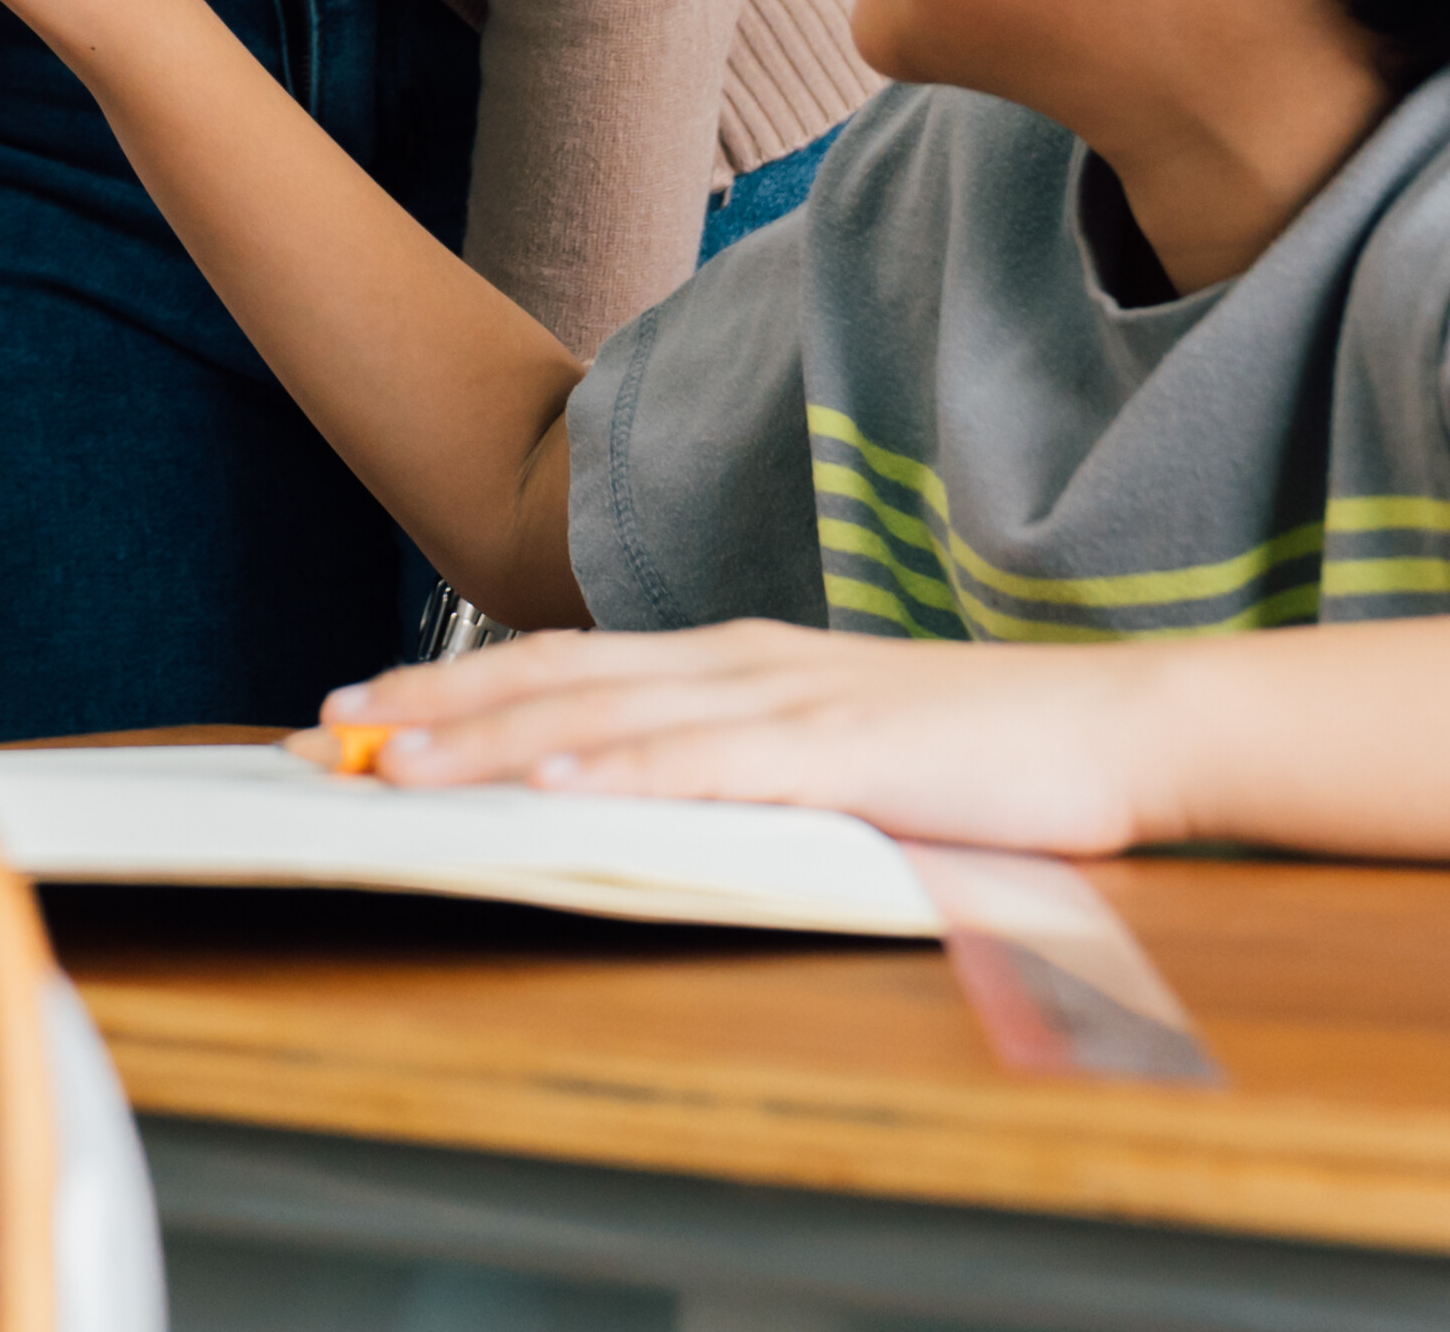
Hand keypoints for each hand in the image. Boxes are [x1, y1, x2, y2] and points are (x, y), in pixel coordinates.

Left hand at [307, 620, 1175, 860]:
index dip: (458, 683)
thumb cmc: (981, 751)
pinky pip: (712, 765)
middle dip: (435, 702)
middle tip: (330, 728)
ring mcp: (793, 702)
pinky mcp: (845, 755)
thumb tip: (641, 790)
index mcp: (737, 660)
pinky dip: (625, 772)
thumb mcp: (833, 748)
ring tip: (400, 761)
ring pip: (609, 716)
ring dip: (494, 739)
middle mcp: (744, 662)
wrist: (1118, 727)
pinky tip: (557, 783)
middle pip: (558, 676)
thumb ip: (740, 757)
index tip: (364, 707)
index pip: (567, 664)